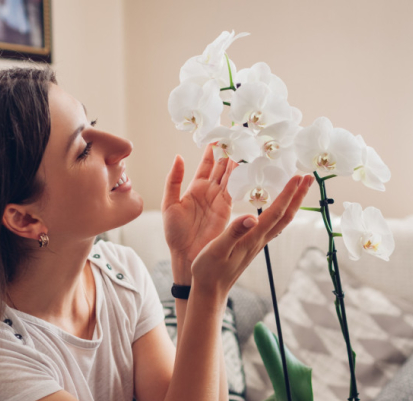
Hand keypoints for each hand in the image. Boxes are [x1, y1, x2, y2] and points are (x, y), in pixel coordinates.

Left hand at [161, 145, 236, 281]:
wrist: (185, 255)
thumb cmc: (174, 233)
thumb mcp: (169, 203)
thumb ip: (173, 180)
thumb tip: (178, 156)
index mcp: (195, 188)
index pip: (206, 164)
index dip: (212, 149)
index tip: (218, 133)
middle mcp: (210, 191)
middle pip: (222, 166)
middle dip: (228, 150)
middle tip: (236, 133)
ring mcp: (220, 199)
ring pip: (230, 175)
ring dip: (235, 160)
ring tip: (242, 143)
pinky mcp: (227, 208)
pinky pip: (234, 188)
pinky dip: (239, 176)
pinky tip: (243, 163)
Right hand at [191, 174, 313, 300]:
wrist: (210, 290)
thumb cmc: (209, 271)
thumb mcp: (217, 249)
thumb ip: (233, 232)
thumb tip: (251, 217)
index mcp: (252, 238)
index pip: (275, 212)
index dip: (287, 194)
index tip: (298, 176)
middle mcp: (259, 240)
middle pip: (285, 216)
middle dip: (298, 195)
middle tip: (308, 177)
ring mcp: (257, 244)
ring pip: (281, 221)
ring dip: (292, 203)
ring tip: (299, 188)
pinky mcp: (252, 246)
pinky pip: (272, 226)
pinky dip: (280, 211)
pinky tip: (277, 208)